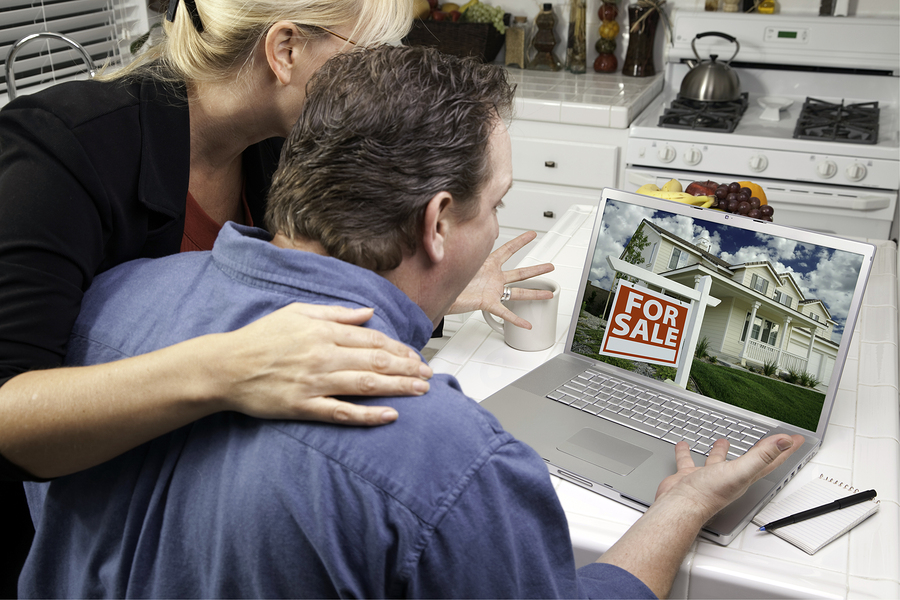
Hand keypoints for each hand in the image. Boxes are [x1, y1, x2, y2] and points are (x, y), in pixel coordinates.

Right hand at [210, 303, 432, 425]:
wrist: (225, 367)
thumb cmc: (260, 338)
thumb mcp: (297, 313)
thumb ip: (335, 313)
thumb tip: (367, 313)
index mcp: (323, 332)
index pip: (372, 339)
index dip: (398, 348)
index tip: (415, 356)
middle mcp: (323, 355)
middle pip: (376, 361)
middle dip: (407, 368)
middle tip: (428, 376)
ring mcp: (314, 383)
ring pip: (366, 385)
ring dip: (398, 388)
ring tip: (421, 391)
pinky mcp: (303, 406)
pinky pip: (342, 412)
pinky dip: (368, 415)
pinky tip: (390, 415)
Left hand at [446, 231, 553, 328]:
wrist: (437, 293)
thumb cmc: (446, 276)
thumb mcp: (459, 258)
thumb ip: (464, 244)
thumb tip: (458, 226)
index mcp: (487, 264)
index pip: (507, 249)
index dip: (521, 241)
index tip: (532, 234)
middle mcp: (493, 277)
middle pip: (520, 273)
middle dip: (536, 270)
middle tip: (550, 267)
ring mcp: (492, 290)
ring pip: (518, 293)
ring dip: (534, 294)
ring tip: (548, 294)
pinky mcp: (487, 303)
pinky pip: (504, 312)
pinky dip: (515, 319)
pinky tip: (526, 323)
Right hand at [655, 435, 805, 521]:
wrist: (680, 506)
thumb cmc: (709, 494)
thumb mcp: (740, 471)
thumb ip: (762, 456)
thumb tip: (784, 442)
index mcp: (745, 476)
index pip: (771, 460)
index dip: (785, 449)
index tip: (796, 439)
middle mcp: (729, 477)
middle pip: (749, 460)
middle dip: (759, 449)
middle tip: (766, 440)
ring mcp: (709, 477)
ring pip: (719, 460)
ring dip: (721, 450)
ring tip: (722, 440)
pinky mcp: (690, 476)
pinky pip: (689, 461)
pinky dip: (687, 453)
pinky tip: (683, 446)